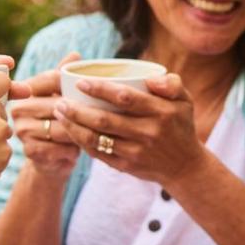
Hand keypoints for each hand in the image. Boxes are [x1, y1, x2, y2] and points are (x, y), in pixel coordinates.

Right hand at [7, 52, 81, 178]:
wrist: (51, 160)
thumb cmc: (59, 123)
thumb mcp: (62, 98)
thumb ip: (65, 77)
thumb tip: (75, 54)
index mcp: (26, 91)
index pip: (51, 77)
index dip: (73, 82)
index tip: (92, 88)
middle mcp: (18, 109)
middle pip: (57, 103)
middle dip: (82, 110)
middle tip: (103, 114)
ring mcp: (22, 130)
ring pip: (61, 127)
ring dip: (80, 130)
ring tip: (93, 132)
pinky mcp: (30, 150)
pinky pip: (60, 147)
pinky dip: (74, 148)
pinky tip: (79, 149)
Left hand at [50, 73, 206, 186]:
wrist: (184, 166)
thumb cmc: (180, 125)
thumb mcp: (185, 101)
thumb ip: (171, 84)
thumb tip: (149, 78)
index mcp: (161, 112)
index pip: (126, 98)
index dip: (100, 90)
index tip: (81, 82)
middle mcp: (148, 133)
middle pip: (105, 120)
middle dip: (78, 110)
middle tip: (61, 100)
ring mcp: (136, 152)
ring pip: (98, 139)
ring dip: (74, 126)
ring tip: (59, 113)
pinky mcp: (127, 166)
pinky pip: (99, 154)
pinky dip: (82, 142)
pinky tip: (71, 131)